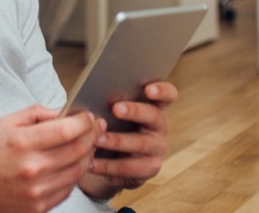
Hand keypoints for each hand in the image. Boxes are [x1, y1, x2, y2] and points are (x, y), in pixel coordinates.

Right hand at [0, 106, 101, 212]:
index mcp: (22, 143)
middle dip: (93, 135)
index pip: (66, 130)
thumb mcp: (8, 123)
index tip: (90, 117)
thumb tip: (64, 112)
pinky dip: (76, 174)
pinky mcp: (40, 206)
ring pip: (78, 171)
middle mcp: (31, 168)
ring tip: (88, 145)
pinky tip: (73, 164)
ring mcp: (37, 190)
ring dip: (89, 155)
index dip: (85, 122)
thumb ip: (37, 113)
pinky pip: (69, 188)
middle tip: (97, 128)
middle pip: (78, 150)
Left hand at [79, 81, 177, 199]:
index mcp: (152, 105)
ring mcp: (156, 148)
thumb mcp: (107, 112)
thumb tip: (91, 92)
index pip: (168, 95)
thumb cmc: (106, 126)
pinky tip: (91, 162)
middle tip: (115, 108)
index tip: (148, 89)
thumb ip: (107, 101)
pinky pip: (129, 167)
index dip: (162, 90)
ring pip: (140, 143)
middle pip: (153, 115)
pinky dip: (108, 165)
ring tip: (97, 139)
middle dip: (134, 111)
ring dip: (117, 140)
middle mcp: (158, 126)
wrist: (105, 161)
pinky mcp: (148, 169)